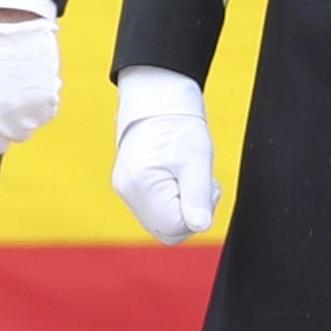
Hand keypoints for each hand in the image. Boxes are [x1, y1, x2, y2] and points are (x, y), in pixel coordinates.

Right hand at [109, 67, 221, 243]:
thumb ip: (198, 196)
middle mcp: (127, 191)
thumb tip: (200, 226)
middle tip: (199, 184)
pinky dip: (171, 200)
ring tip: (187, 177)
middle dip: (189, 214)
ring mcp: (126, 189)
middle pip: (167, 230)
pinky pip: (155, 209)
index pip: (175, 228)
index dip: (197, 215)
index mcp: (141, 185)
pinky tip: (177, 178)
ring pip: (162, 221)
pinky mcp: (129, 186)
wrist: (157, 100)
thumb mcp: (197, 159)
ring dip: (181, 207)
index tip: (204, 188)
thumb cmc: (179, 124)